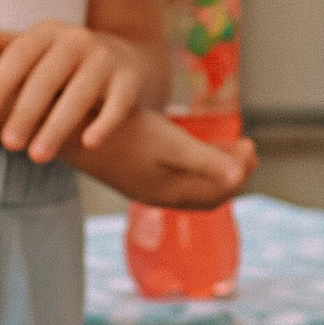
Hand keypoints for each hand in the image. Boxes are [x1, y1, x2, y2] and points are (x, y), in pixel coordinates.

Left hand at [0, 17, 152, 162]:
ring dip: (57, 126)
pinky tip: (89, 144)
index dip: (2, 80)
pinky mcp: (129, 81)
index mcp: (48, 32)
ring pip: (80, 95)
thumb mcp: (33, 49)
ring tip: (37, 156)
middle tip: (9, 144)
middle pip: (48, 78)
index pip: (20, 54)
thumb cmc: (62, 61)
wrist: (124, 57)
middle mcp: (78, 40)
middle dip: (27, 111)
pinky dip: (105, 122)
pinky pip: (117, 104)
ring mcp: (106, 60)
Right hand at [86, 107, 256, 207]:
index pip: (217, 193)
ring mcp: (143, 184)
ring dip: (211, 166)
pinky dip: (189, 161)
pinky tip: (187, 141)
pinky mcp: (132, 171)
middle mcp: (157, 194)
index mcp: (171, 192)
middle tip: (248, 147)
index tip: (252, 146)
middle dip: (230, 171)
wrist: (71, 130)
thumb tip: (240, 178)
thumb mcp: (171, 144)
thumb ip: (207, 161)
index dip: (239, 173)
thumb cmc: (125, 134)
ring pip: (189, 182)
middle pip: (206, 192)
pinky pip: (171, 173)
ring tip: (226, 144)